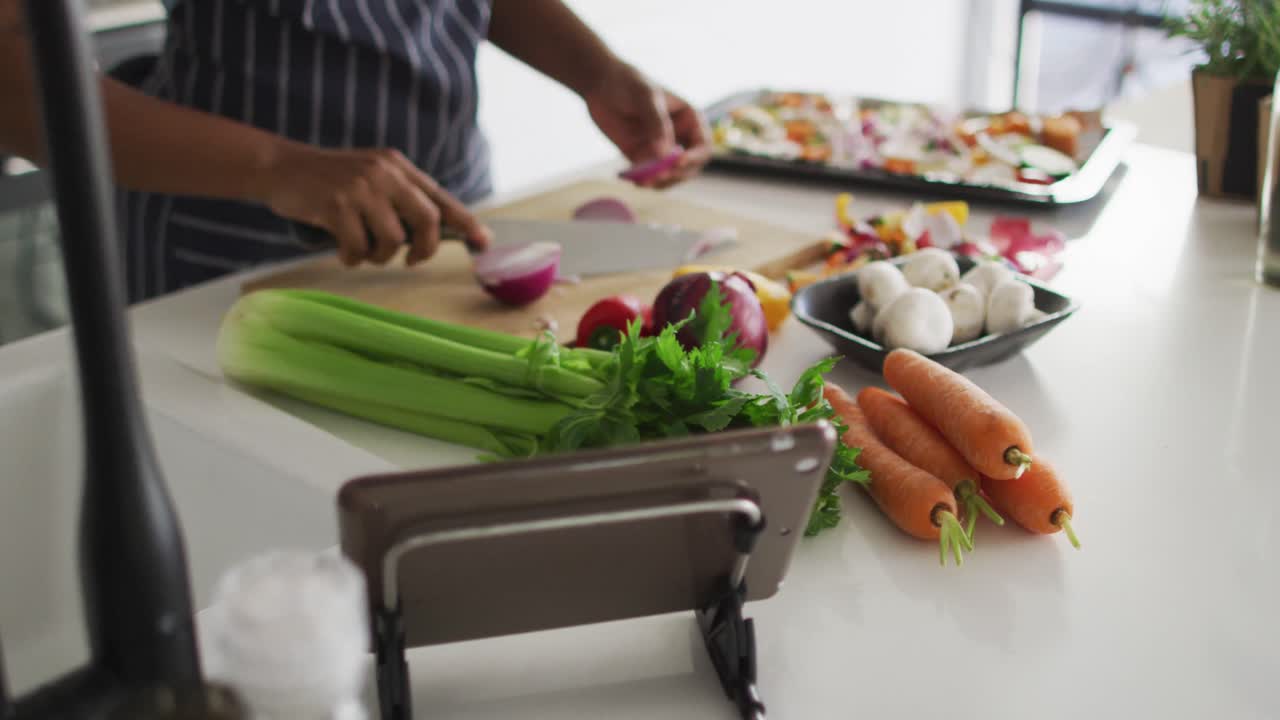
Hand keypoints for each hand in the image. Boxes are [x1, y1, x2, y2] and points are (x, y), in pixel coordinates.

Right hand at [254, 143, 491, 266]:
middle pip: (427, 220)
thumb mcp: (370, 177)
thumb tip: (432, 234)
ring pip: (392, 240)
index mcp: (397, 166)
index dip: (466, 222)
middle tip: (411, 260)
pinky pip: (359, 248)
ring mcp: (360, 188)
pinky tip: (342, 250)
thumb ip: (399, 197)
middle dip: (424, 249)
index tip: (483, 241)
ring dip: (379, 256)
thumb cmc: (329, 181)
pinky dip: (352, 258)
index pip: (441, 197)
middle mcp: (384, 173)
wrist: (280, 167)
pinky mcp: (336, 205)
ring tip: (363, 251)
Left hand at [584, 62, 709, 188]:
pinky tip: (634, 180)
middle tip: (658, 176)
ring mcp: (660, 149)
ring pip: (670, 176)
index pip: (703, 145)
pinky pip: (648, 176)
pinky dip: (644, 182)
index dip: (695, 157)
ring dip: (660, 183)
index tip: (678, 162)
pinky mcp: (642, 157)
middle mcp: (678, 137)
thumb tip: (664, 154)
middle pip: (689, 167)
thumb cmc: (629, 83)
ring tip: (644, 181)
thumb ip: (656, 124)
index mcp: (689, 120)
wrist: (600, 84)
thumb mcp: (645, 97)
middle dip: (676, 174)